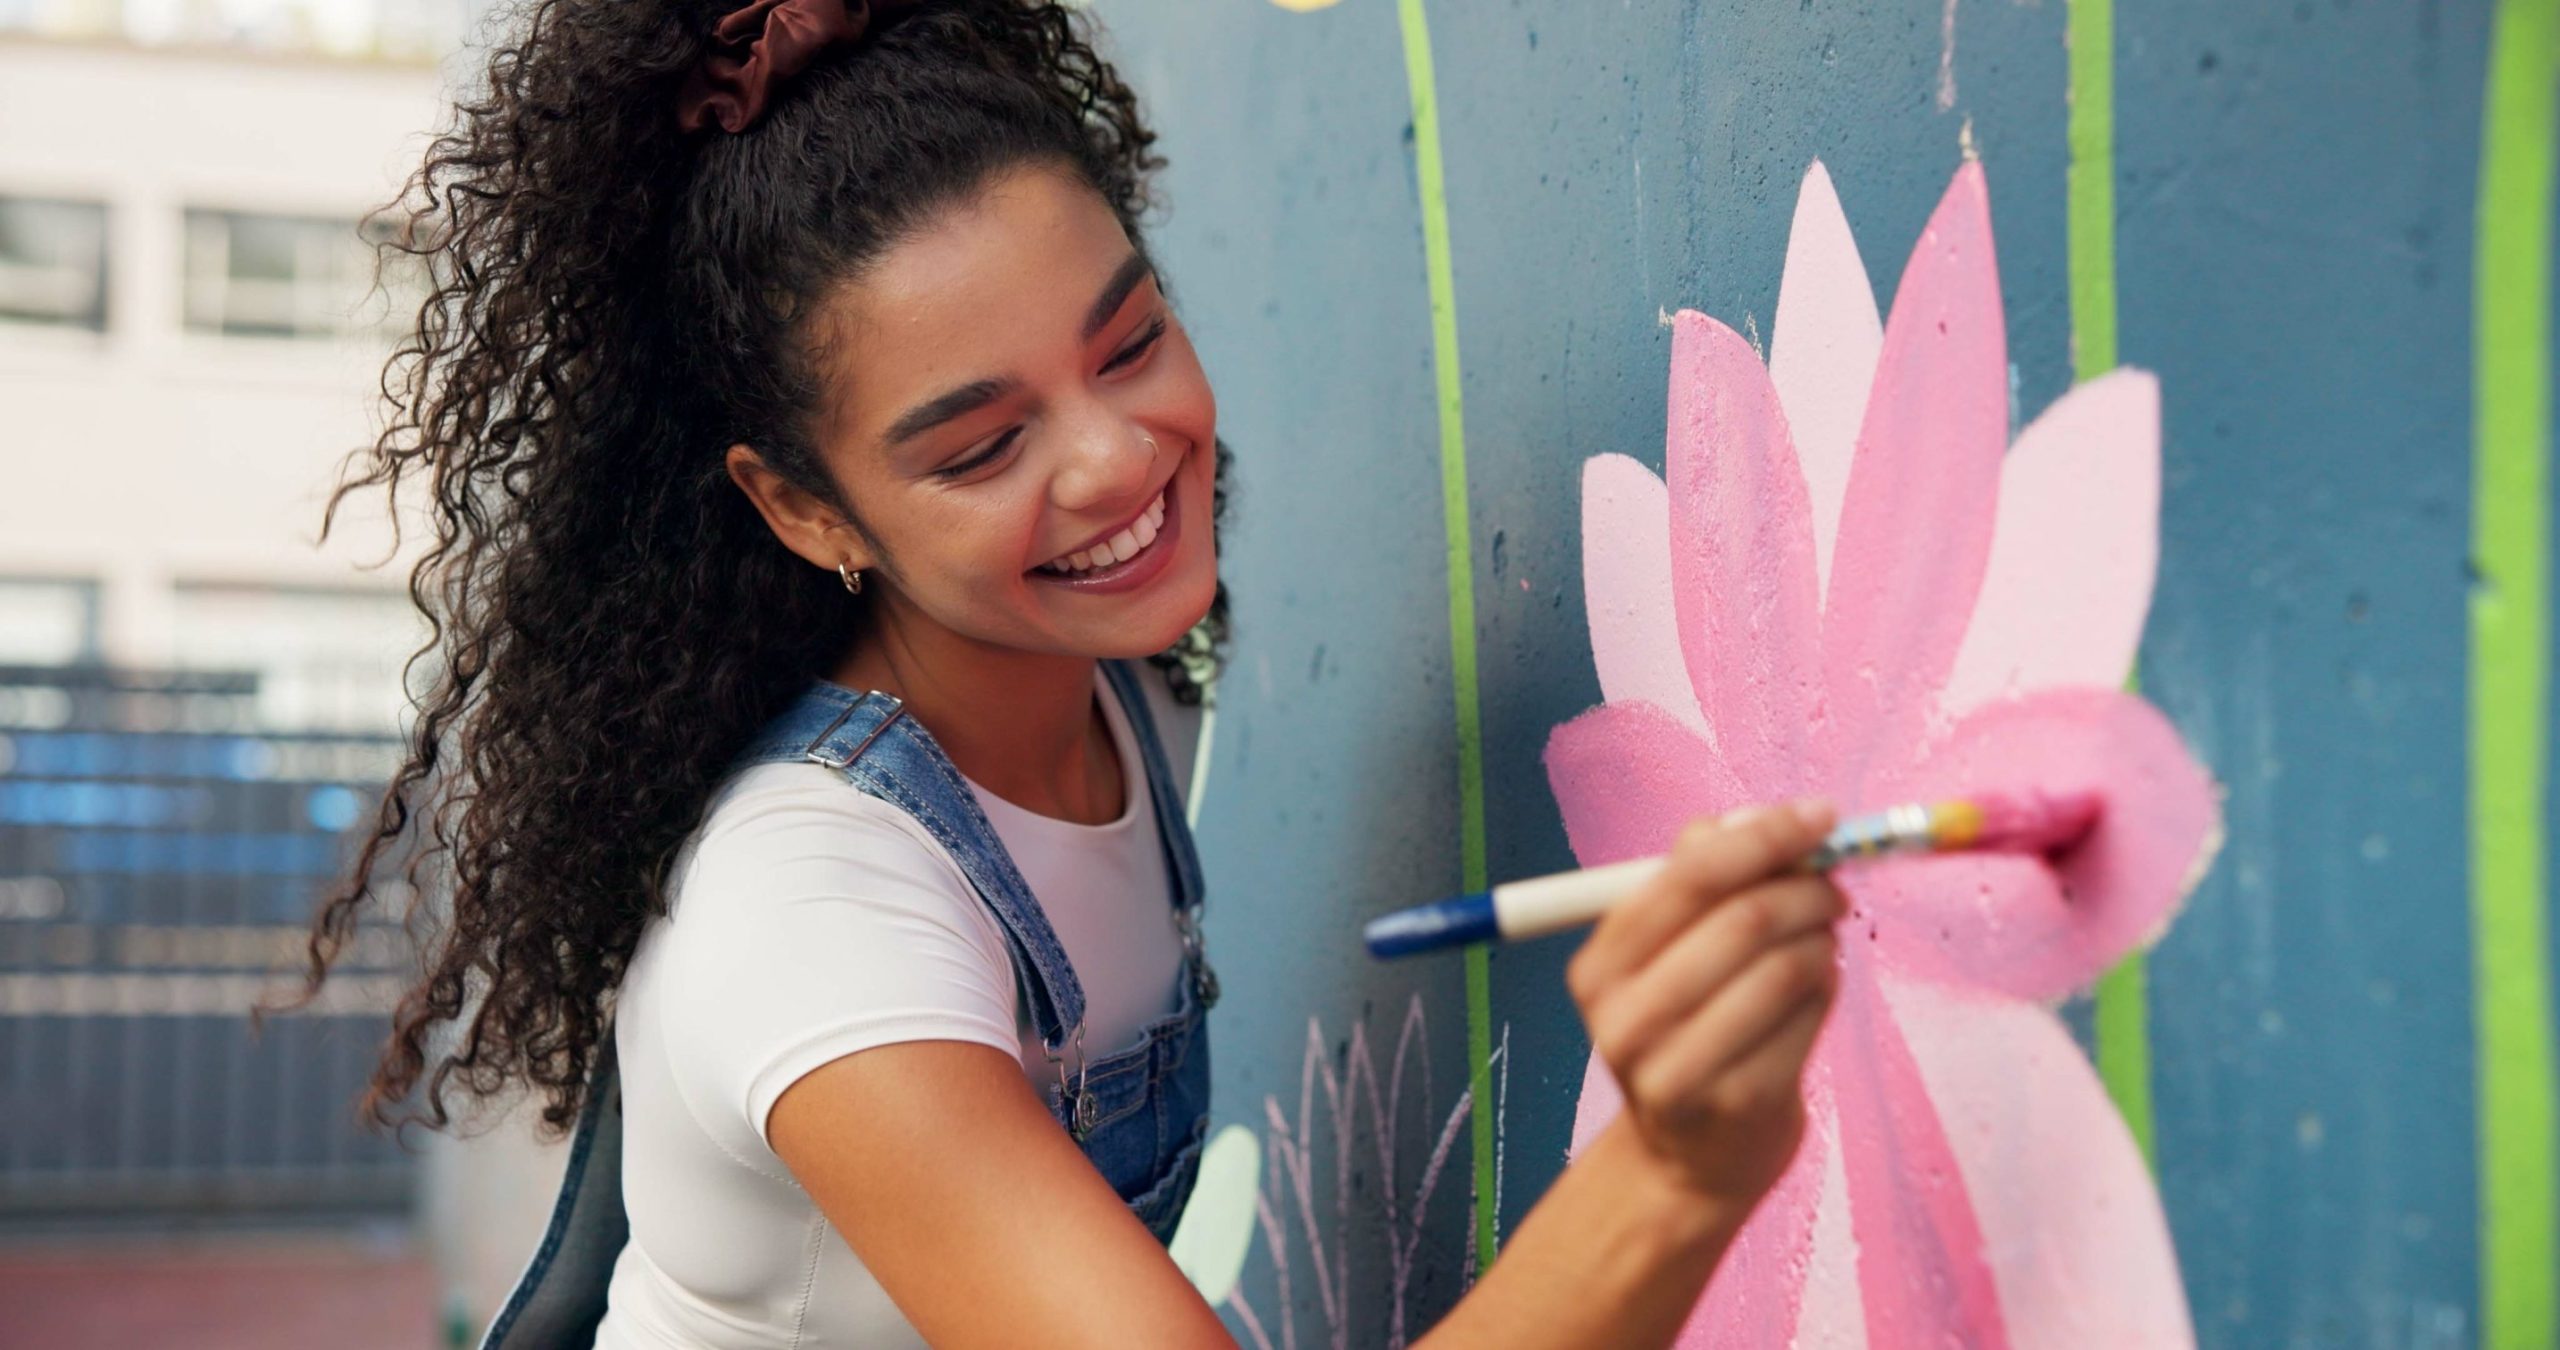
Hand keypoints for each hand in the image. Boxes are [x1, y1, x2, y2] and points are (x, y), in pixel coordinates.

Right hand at [1565, 801, 1845, 1205]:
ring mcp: (1677, 1067)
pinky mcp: (1737, 1102)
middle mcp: (1625, 1017)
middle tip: (1835, 887)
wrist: (1689, 1158)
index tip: (1820, 816)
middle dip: (1807, 888)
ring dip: (1822, 939)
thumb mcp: (1668, 954)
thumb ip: (1703, 879)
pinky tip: (1814, 993)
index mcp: (1600, 966)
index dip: (1765, 836)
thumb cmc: (1687, 1029)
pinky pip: (1808, 1017)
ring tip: (1823, 940)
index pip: (1688, 874)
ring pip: (1785, 965)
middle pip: (1743, 917)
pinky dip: (1827, 990)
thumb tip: (1763, 816)